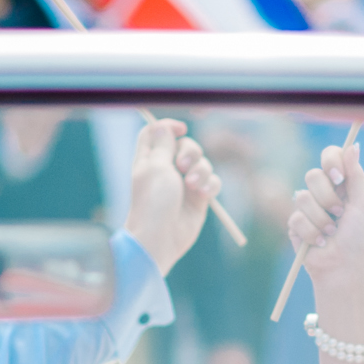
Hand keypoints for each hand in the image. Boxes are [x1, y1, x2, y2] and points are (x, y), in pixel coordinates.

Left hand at [123, 116, 219, 272]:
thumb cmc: (153, 202)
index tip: (180, 129)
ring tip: (193, 186)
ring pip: (203, 163)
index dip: (169, 127)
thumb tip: (164, 126)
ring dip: (202, 170)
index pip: (158, 133)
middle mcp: (167, 169)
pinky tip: (204, 195)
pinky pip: (213, 182)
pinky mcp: (199, 198)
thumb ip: (163, 145)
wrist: (160, 237)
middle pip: (186, 145)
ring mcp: (184, 184)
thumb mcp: (156, 167)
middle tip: (183, 166)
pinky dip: (211, 185)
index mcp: (150, 159)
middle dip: (191, 151)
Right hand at [286, 141, 363, 285]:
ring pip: (302, 197)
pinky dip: (313, 233)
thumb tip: (353, 146)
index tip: (338, 177)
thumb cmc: (360, 238)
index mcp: (342, 183)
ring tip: (331, 232)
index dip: (331, 162)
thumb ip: (357, 176)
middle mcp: (323, 191)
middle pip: (312, 175)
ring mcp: (307, 207)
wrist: (343, 267)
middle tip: (339, 213)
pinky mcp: (295, 224)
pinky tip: (321, 242)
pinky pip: (297, 218)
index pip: (330, 156)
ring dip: (322, 219)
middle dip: (327, 197)